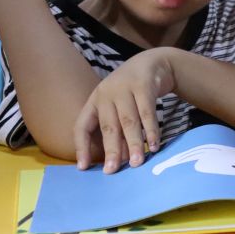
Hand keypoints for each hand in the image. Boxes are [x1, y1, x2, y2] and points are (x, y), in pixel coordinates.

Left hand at [73, 48, 176, 173]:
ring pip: (129, 121)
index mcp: (95, 101)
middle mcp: (106, 93)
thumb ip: (117, 128)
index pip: (82, 126)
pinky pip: (148, 112)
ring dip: (134, 144)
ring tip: (136, 163)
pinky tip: (154, 144)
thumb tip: (119, 159)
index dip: (81, 147)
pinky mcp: (144, 85)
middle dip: (111, 150)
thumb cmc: (132, 91)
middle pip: (108, 127)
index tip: (83, 167)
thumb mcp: (117, 105)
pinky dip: (151, 130)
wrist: (153, 62)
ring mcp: (125, 88)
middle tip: (112, 171)